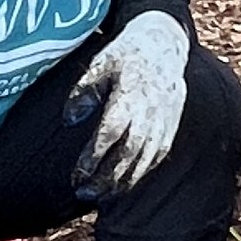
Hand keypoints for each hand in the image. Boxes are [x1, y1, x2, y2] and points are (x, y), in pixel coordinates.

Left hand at [69, 9, 188, 189]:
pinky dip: (143, 171)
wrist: (165, 43)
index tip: (77, 174)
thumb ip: (84, 90)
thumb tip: (70, 120)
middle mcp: (149, 111)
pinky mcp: (171, 124)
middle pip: (128, 152)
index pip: (111, 132)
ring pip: (145, 158)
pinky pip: (158, 154)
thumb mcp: (102, 62)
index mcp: (130, 94)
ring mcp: (163, 119)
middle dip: (107, 177)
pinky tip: (127, 183)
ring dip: (124, 181)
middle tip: (85, 194)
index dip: (94, 156)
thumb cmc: (127, 53)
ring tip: (102, 196)